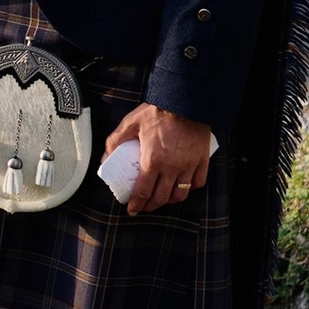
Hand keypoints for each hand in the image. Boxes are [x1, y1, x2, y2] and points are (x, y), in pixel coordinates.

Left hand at [106, 102, 211, 216]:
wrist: (185, 100)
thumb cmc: (158, 111)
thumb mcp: (131, 123)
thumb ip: (116, 140)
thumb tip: (106, 155)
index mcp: (152, 160)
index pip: (143, 191)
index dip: (137, 204)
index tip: (132, 209)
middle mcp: (171, 167)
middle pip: (161, 197)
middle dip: (151, 206)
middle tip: (144, 207)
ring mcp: (188, 165)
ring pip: (181, 194)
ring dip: (170, 200)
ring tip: (162, 199)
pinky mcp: (202, 160)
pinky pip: (198, 182)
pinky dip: (190, 188)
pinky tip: (182, 186)